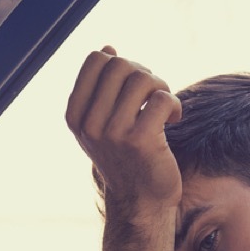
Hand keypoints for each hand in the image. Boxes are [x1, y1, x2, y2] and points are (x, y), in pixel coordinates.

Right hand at [65, 47, 182, 209]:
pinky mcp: (140, 140)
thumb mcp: (103, 123)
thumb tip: (107, 49)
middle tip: (153, 95)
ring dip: (161, 87)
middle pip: (120, 65)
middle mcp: (89, 124)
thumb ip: (101, 88)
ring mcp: (113, 133)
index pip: (95, 60)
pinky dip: (174, 104)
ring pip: (142, 78)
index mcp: (76, 115)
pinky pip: (162, 99)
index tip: (131, 86)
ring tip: (164, 106)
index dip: (120, 63)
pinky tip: (173, 119)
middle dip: (143, 73)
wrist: (140, 201)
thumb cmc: (126, 157)